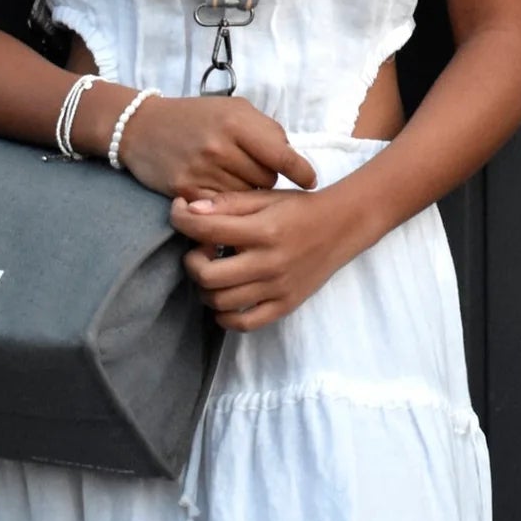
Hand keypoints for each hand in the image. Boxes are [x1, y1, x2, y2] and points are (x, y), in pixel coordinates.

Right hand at [115, 95, 316, 201]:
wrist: (143, 127)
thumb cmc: (198, 116)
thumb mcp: (235, 109)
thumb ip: (266, 131)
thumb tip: (293, 159)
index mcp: (236, 122)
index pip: (282, 156)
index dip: (301, 172)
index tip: (310, 181)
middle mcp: (220, 147)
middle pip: (266, 180)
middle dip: (267, 178)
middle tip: (254, 169)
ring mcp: (202, 171)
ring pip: (248, 198)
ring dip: (249, 193)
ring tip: (236, 178)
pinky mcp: (186, 192)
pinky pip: (223, 209)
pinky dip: (228, 206)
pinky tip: (223, 192)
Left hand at [172, 189, 362, 331]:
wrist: (342, 226)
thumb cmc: (299, 208)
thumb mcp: (265, 196)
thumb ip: (228, 203)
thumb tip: (189, 210)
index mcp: (263, 230)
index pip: (207, 230)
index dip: (182, 220)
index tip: (179, 214)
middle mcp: (269, 262)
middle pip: (207, 275)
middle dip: (191, 261)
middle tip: (198, 250)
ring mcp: (277, 288)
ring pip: (220, 302)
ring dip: (205, 288)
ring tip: (213, 271)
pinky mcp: (285, 305)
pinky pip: (245, 323)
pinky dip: (225, 316)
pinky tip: (224, 298)